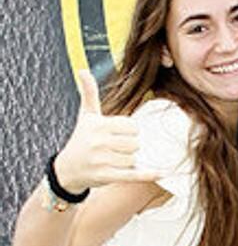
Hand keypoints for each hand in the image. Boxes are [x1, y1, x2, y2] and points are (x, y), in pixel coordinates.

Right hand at [54, 70, 159, 192]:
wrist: (67, 170)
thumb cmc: (81, 139)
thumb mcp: (86, 116)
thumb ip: (89, 93)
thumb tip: (83, 70)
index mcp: (99, 125)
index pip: (133, 127)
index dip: (131, 131)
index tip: (120, 134)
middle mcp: (99, 142)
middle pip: (136, 143)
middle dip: (131, 146)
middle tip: (118, 148)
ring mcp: (102, 160)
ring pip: (134, 158)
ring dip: (131, 160)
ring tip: (116, 159)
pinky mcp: (106, 176)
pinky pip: (132, 174)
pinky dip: (147, 174)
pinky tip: (161, 172)